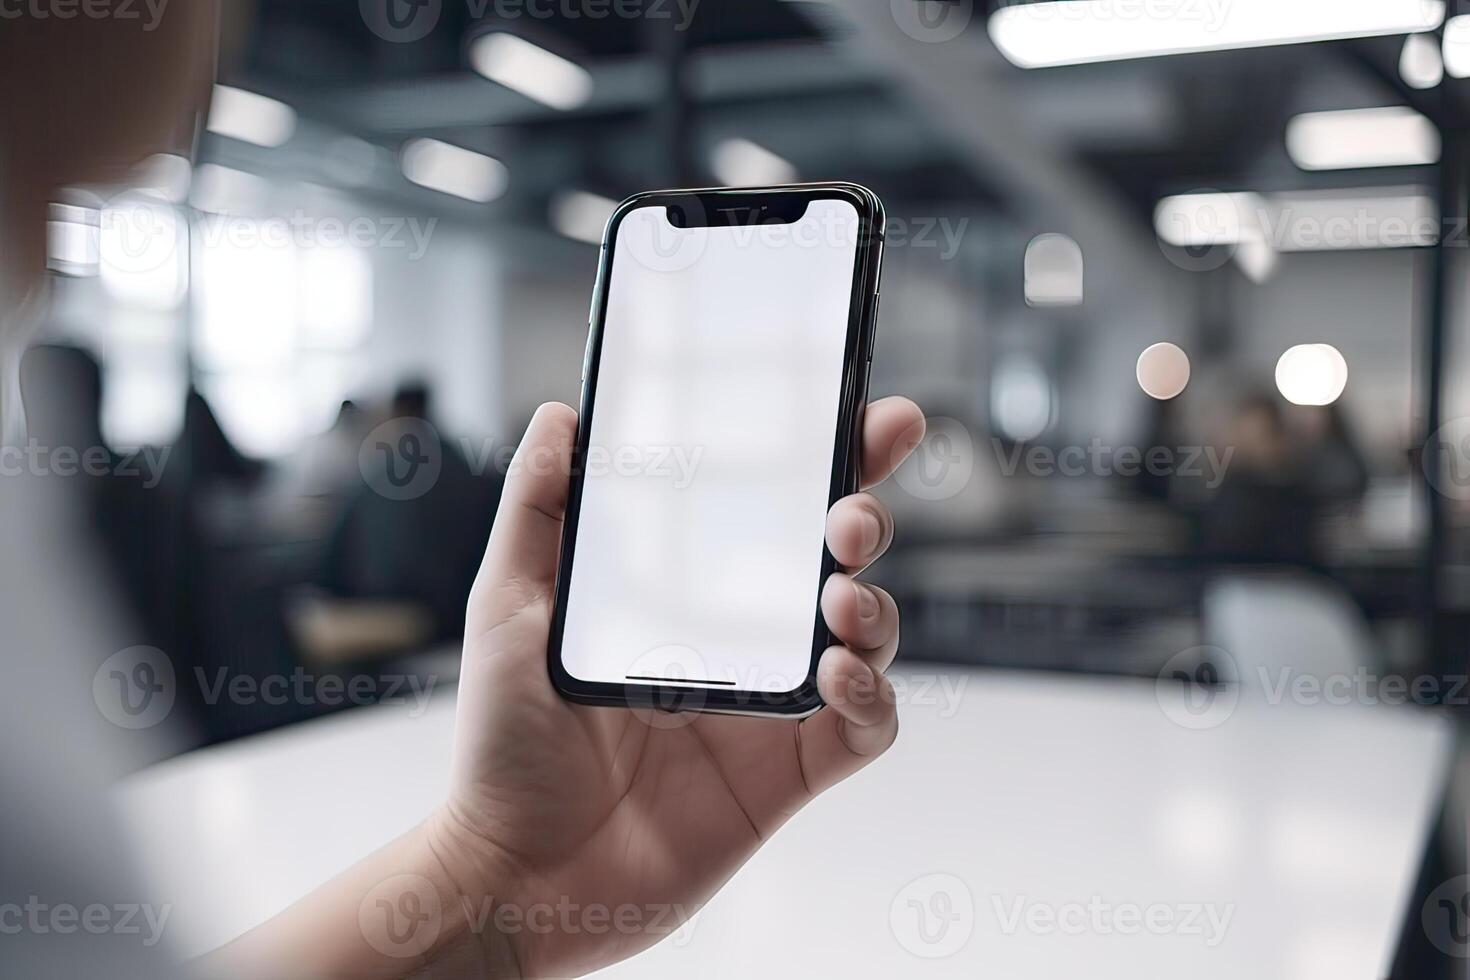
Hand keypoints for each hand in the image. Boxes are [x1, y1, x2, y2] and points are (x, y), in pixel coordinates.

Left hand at [430, 397, 924, 976]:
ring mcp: (770, 706)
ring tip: (839, 602)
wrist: (515, 873)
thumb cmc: (504, 746)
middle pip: (834, 564)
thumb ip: (537, 510)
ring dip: (874, 609)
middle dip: (864, 521)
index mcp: (686, 593)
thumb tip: (561, 414)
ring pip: (865, 638)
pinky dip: (872, 698)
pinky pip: (863, 729)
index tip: (871, 419)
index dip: (831, 462)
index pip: (770, 512)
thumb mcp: (508, 609)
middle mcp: (739, 641)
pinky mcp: (789, 774)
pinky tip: (837, 678)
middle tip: (850, 517)